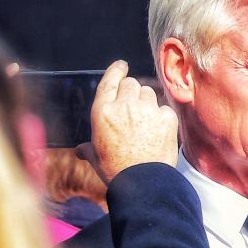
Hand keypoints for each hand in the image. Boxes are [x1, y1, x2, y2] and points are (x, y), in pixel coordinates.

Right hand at [77, 60, 178, 184]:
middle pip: (132, 84)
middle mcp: (124, 105)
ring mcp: (147, 110)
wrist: (143, 183)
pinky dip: (163, 117)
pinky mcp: (167, 118)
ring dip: (147, 103)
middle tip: (134, 109)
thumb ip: (88, 148)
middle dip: (133, 93)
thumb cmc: (116, 170)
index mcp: (102, 111)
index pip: (110, 80)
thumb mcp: (96, 157)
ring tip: (145, 123)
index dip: (117, 70)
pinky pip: (165, 108)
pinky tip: (159, 132)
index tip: (122, 65)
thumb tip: (79, 150)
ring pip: (149, 93)